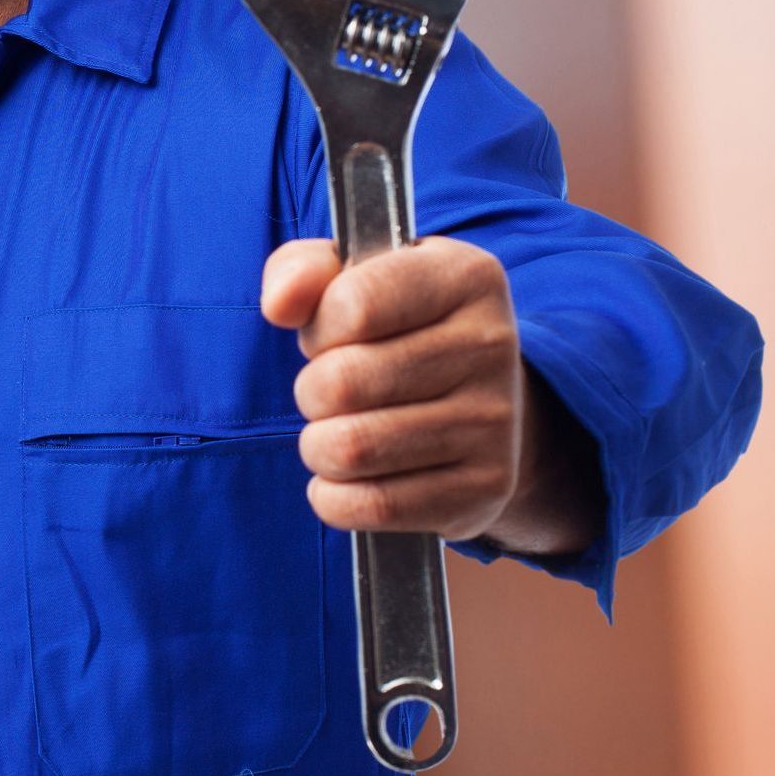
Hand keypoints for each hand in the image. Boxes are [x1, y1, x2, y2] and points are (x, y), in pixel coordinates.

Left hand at [261, 236, 600, 551]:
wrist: (476, 399)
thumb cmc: (395, 327)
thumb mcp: (351, 276)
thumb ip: (301, 270)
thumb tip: (279, 305)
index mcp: (464, 276)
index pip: (354, 305)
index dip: (319, 329)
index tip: (329, 335)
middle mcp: (491, 344)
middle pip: (343, 382)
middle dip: (311, 392)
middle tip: (327, 392)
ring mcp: (495, 421)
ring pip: (352, 449)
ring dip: (319, 447)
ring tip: (335, 433)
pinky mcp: (486, 488)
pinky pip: (375, 505)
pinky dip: (336, 498)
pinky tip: (348, 478)